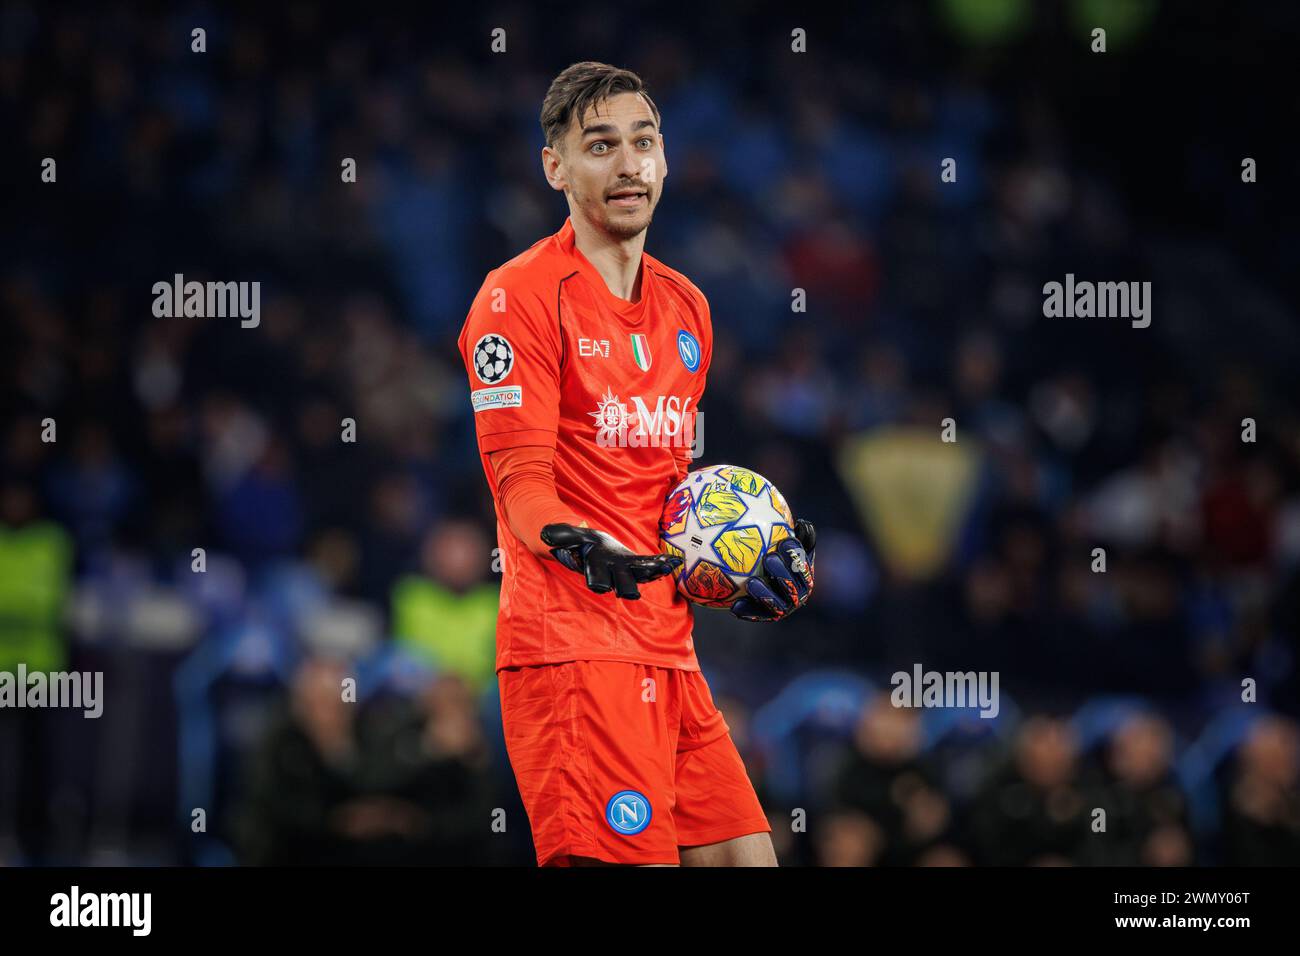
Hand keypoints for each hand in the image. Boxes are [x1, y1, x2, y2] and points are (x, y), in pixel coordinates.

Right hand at [540, 523, 682, 599]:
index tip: (601, 587)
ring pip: (640, 575)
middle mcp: (612, 573)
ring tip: (665, 569)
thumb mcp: (568, 536)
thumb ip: (560, 536)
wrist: (592, 547)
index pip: (595, 579)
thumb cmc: (579, 544)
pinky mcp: (637, 564)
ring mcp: (627, 570)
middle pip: (620, 583)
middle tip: (633, 594)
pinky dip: (662, 564)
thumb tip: (545, 534)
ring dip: (653, 573)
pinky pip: (651, 565)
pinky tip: (674, 562)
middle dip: (627, 588)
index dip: (598, 582)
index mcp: (595, 568)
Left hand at [731, 518, 814, 621]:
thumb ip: (796, 535)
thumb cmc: (775, 552)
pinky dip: (748, 610)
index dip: (796, 554)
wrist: (762, 577)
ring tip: (751, 583)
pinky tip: (734, 606)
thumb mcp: (785, 544)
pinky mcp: (766, 615)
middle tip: (769, 558)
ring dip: (765, 594)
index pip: (803, 565)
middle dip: (783, 573)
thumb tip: (803, 524)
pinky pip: (757, 614)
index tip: (784, 541)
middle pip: (793, 586)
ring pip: (777, 604)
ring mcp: (783, 607)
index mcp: (804, 575)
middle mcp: (797, 594)